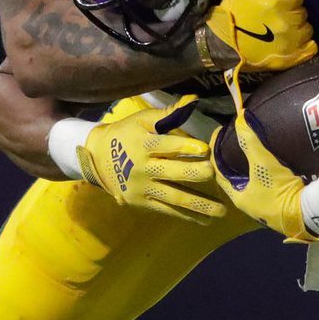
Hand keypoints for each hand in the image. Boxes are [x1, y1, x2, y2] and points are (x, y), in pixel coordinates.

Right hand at [77, 103, 225, 220]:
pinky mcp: (142, 202)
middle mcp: (143, 168)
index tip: (205, 148)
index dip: (184, 146)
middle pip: (172, 173)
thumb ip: (168, 113)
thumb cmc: (126, 133)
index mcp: (143, 144)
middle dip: (194, 174)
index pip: (165, 145)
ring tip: (221, 211)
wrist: (96, 158)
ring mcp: (143, 188)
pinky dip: (187, 216)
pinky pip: (167, 210)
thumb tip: (193, 100)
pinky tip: (206, 219)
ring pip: (174, 197)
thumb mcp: (142, 119)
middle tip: (214, 174)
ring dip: (199, 205)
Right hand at [198, 0, 317, 72]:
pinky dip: (305, 44)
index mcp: (278, 3)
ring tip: (284, 30)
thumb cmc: (229, 12)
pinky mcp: (291, 58)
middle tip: (278, 16)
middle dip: (292, 12)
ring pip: (307, 29)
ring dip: (298, 28)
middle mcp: (288, 22)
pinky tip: (295, 42)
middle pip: (302, 12)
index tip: (278, 2)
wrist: (220, 43)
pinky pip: (311, 48)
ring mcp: (291, 42)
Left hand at [209, 68, 318, 241]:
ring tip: (256, 149)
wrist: (310, 213)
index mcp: (239, 197)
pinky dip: (268, 173)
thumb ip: (250, 142)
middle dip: (235, 161)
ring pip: (254, 183)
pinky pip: (269, 186)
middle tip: (237, 141)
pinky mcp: (283, 206)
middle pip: (236, 178)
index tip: (220, 135)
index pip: (220, 173)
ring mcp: (267, 207)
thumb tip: (240, 118)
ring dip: (253, 167)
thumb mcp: (263, 164)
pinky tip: (275, 163)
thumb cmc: (279, 191)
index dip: (216, 153)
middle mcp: (250, 205)